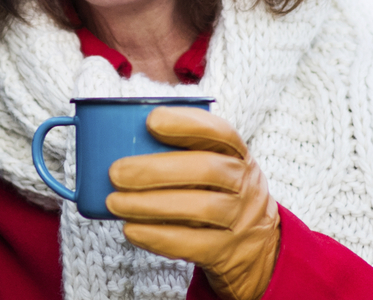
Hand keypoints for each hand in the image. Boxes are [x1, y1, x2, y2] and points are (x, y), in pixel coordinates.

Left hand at [107, 107, 279, 299]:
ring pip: (200, 208)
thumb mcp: (216, 168)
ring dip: (151, 204)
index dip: (187, 124)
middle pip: (207, 170)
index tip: (151, 121)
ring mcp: (238, 219)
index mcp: (237, 156)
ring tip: (115, 202)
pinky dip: (157, 237)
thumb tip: (119, 138)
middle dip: (156, 169)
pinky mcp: (225, 251)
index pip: (221, 132)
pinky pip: (192, 244)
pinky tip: (131, 230)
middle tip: (116, 172)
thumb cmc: (219, 195)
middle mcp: (243, 184)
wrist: (257, 247)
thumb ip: (183, 153)